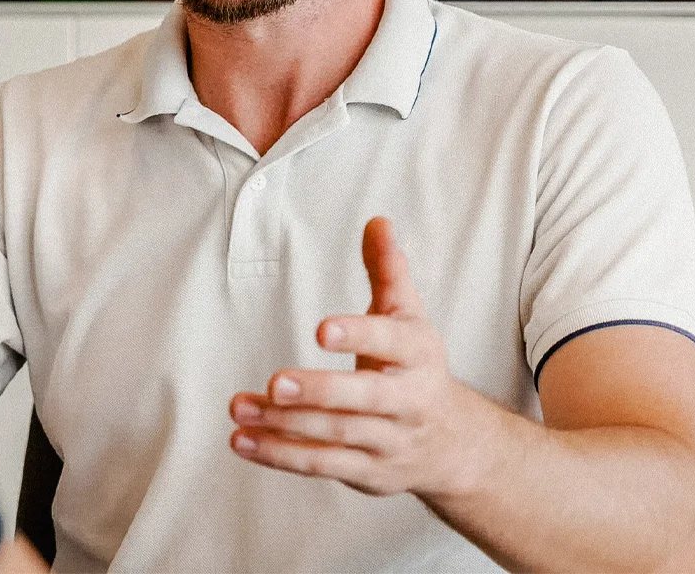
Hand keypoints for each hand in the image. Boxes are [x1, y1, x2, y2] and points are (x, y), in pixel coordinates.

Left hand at [228, 217, 482, 499]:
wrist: (454, 444)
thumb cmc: (415, 366)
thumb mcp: (408, 316)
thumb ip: (388, 270)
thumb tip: (377, 221)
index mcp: (418, 355)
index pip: (392, 342)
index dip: (359, 334)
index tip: (322, 328)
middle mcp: (408, 402)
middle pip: (363, 399)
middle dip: (317, 392)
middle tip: (274, 381)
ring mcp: (388, 441)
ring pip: (336, 435)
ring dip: (284, 425)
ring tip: (240, 409)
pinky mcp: (367, 472)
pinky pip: (322, 465)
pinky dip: (280, 455)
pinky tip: (243, 441)